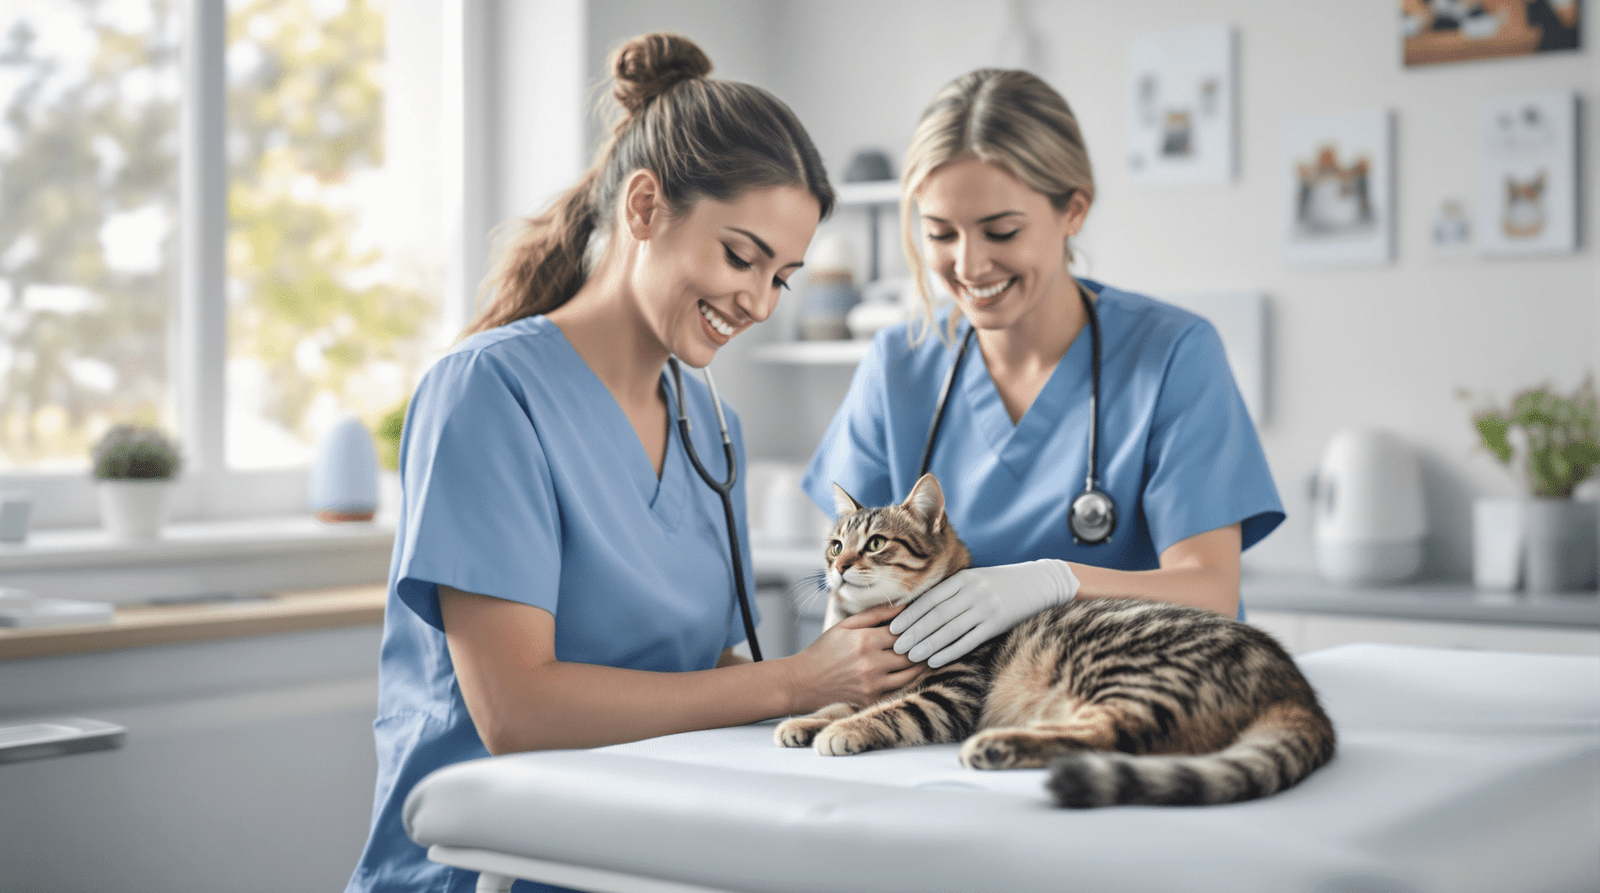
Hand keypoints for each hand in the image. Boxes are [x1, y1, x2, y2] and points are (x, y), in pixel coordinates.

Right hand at [783, 602, 924, 713]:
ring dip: (920, 664)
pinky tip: (910, 671)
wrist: (803, 682)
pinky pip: (899, 689)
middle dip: (922, 645)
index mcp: (865, 641)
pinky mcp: (872, 699)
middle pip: (911, 653)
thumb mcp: (845, 626)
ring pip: (910, 673)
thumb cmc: (823, 650)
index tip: (924, 622)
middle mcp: (872, 664)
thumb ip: (875, 615)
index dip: (916, 625)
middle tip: (932, 638)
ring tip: (927, 654)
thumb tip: (902, 606)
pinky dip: (907, 680)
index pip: (903, 631)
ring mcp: (873, 684)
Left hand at [889, 560, 1079, 667]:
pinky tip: (934, 661)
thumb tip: (918, 606)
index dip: (910, 614)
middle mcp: (973, 592)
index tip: (892, 626)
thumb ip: (951, 591)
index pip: (930, 598)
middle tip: (895, 645)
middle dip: (914, 631)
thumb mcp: (976, 579)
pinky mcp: (998, 624)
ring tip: (910, 655)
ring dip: (927, 644)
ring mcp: (986, 608)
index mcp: (964, 578)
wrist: (1040, 584)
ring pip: (950, 630)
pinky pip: (968, 641)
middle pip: (936, 615)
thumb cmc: (1000, 584)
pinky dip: (949, 652)